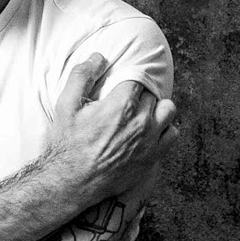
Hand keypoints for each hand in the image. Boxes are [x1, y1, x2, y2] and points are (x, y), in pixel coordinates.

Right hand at [43, 54, 179, 207]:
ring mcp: (150, 141)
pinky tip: (150, 130)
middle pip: (151, 93)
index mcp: (120, 105)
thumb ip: (81, 76)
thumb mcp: (66, 106)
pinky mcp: (153, 157)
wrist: (72, 183)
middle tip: (125, 101)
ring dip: (157, 108)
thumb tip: (98, 57)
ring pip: (168, 110)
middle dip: (140, 93)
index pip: (137, 77)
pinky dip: (165, 129)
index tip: (122, 84)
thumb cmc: (67, 145)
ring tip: (142, 112)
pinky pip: (172, 134)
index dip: (129, 79)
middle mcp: (140, 122)